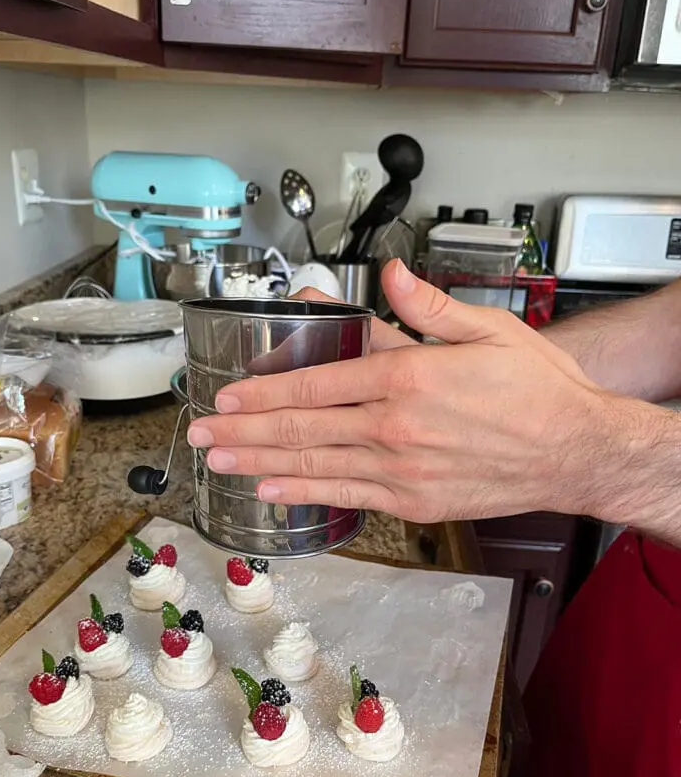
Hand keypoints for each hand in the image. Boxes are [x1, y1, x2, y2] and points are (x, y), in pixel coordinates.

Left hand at [186, 261, 618, 523]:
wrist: (576, 451)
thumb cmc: (536, 390)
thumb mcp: (486, 329)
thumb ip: (425, 306)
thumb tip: (387, 275)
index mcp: (406, 378)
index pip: (314, 383)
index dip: (262, 392)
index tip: (226, 396)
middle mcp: (394, 427)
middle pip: (300, 427)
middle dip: (242, 430)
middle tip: (200, 434)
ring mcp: (401, 470)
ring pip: (313, 464)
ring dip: (258, 461)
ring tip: (218, 461)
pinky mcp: (412, 501)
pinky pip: (345, 495)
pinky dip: (304, 492)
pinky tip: (271, 489)